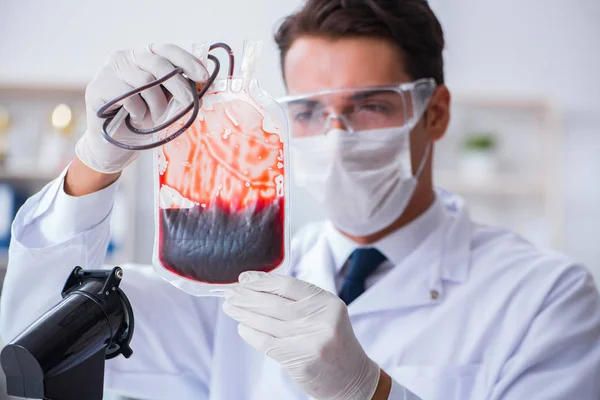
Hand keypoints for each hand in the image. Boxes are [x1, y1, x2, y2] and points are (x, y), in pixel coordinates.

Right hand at [75, 43, 208, 173]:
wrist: (113, 144)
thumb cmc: (142, 121)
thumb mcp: (165, 102)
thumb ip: (177, 90)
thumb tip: (203, 85)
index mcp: (144, 57)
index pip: (167, 50)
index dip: (187, 61)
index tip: (203, 76)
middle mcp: (126, 57)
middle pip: (159, 65)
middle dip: (179, 86)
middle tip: (190, 104)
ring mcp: (109, 70)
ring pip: (146, 81)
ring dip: (157, 105)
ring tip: (156, 119)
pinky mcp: (99, 86)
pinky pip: (129, 96)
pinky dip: (138, 112)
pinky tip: (134, 119)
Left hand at [223, 271, 380, 399]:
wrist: (351, 377)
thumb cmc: (332, 342)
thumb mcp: (324, 314)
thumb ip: (297, 301)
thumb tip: (254, 284)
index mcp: (327, 302)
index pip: (287, 285)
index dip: (262, 281)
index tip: (244, 278)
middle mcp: (322, 320)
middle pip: (275, 304)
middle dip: (247, 297)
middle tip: (229, 293)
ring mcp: (312, 341)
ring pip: (268, 323)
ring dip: (244, 314)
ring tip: (229, 307)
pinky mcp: (302, 361)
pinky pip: (267, 343)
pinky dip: (251, 334)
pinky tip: (242, 327)